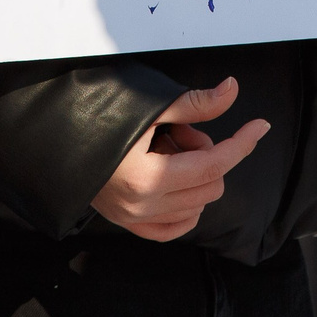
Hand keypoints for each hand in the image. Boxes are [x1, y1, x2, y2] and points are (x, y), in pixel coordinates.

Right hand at [88, 77, 269, 240]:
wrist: (56, 138)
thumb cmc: (99, 116)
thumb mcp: (149, 107)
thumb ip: (195, 104)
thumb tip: (232, 90)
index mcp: (148, 176)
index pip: (212, 165)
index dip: (241, 143)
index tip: (260, 126)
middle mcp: (143, 205)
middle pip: (211, 184)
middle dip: (207, 154)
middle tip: (180, 132)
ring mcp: (135, 219)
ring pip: (199, 204)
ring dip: (194, 176)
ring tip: (165, 150)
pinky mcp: (129, 225)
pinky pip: (177, 226)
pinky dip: (186, 203)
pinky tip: (173, 178)